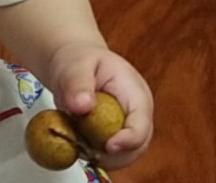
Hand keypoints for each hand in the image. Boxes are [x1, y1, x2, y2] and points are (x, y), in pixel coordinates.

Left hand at [47, 42, 153, 169]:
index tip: (107, 146)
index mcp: (135, 92)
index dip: (128, 140)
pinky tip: (76, 140)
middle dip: (111, 155)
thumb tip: (81, 105)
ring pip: (122, 157)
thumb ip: (76, 82)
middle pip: (136, 148)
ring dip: (99, 155)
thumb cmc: (79, 60)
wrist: (74, 66)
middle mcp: (137, 114)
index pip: (141, 125)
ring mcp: (128, 128)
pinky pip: (108, 155)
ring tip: (75, 139)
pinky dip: (91, 153)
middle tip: (83, 149)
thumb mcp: (75, 64)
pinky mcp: (116, 138)